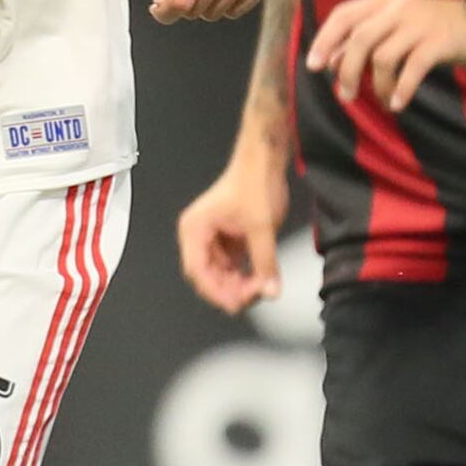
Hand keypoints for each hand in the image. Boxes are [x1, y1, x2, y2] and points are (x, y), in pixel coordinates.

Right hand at [174, 164, 288, 315]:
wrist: (264, 163)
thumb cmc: (253, 183)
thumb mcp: (261, 226)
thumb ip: (264, 262)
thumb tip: (269, 290)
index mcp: (195, 228)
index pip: (197, 270)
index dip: (216, 291)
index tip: (238, 302)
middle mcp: (200, 235)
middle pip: (208, 276)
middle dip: (231, 289)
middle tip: (256, 293)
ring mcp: (214, 239)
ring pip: (220, 275)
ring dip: (239, 285)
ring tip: (261, 285)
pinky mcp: (229, 241)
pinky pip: (233, 268)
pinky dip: (245, 276)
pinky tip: (260, 279)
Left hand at [303, 0, 465, 110]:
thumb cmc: (439, 25)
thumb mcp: (401, 23)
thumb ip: (371, 36)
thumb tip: (334, 60)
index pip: (343, 14)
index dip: (325, 40)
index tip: (313, 65)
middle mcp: (398, 6)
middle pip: (358, 38)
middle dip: (345, 69)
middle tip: (344, 95)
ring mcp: (420, 22)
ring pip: (382, 56)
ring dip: (375, 84)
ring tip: (379, 100)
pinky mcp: (441, 41)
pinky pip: (412, 69)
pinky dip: (401, 89)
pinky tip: (397, 103)